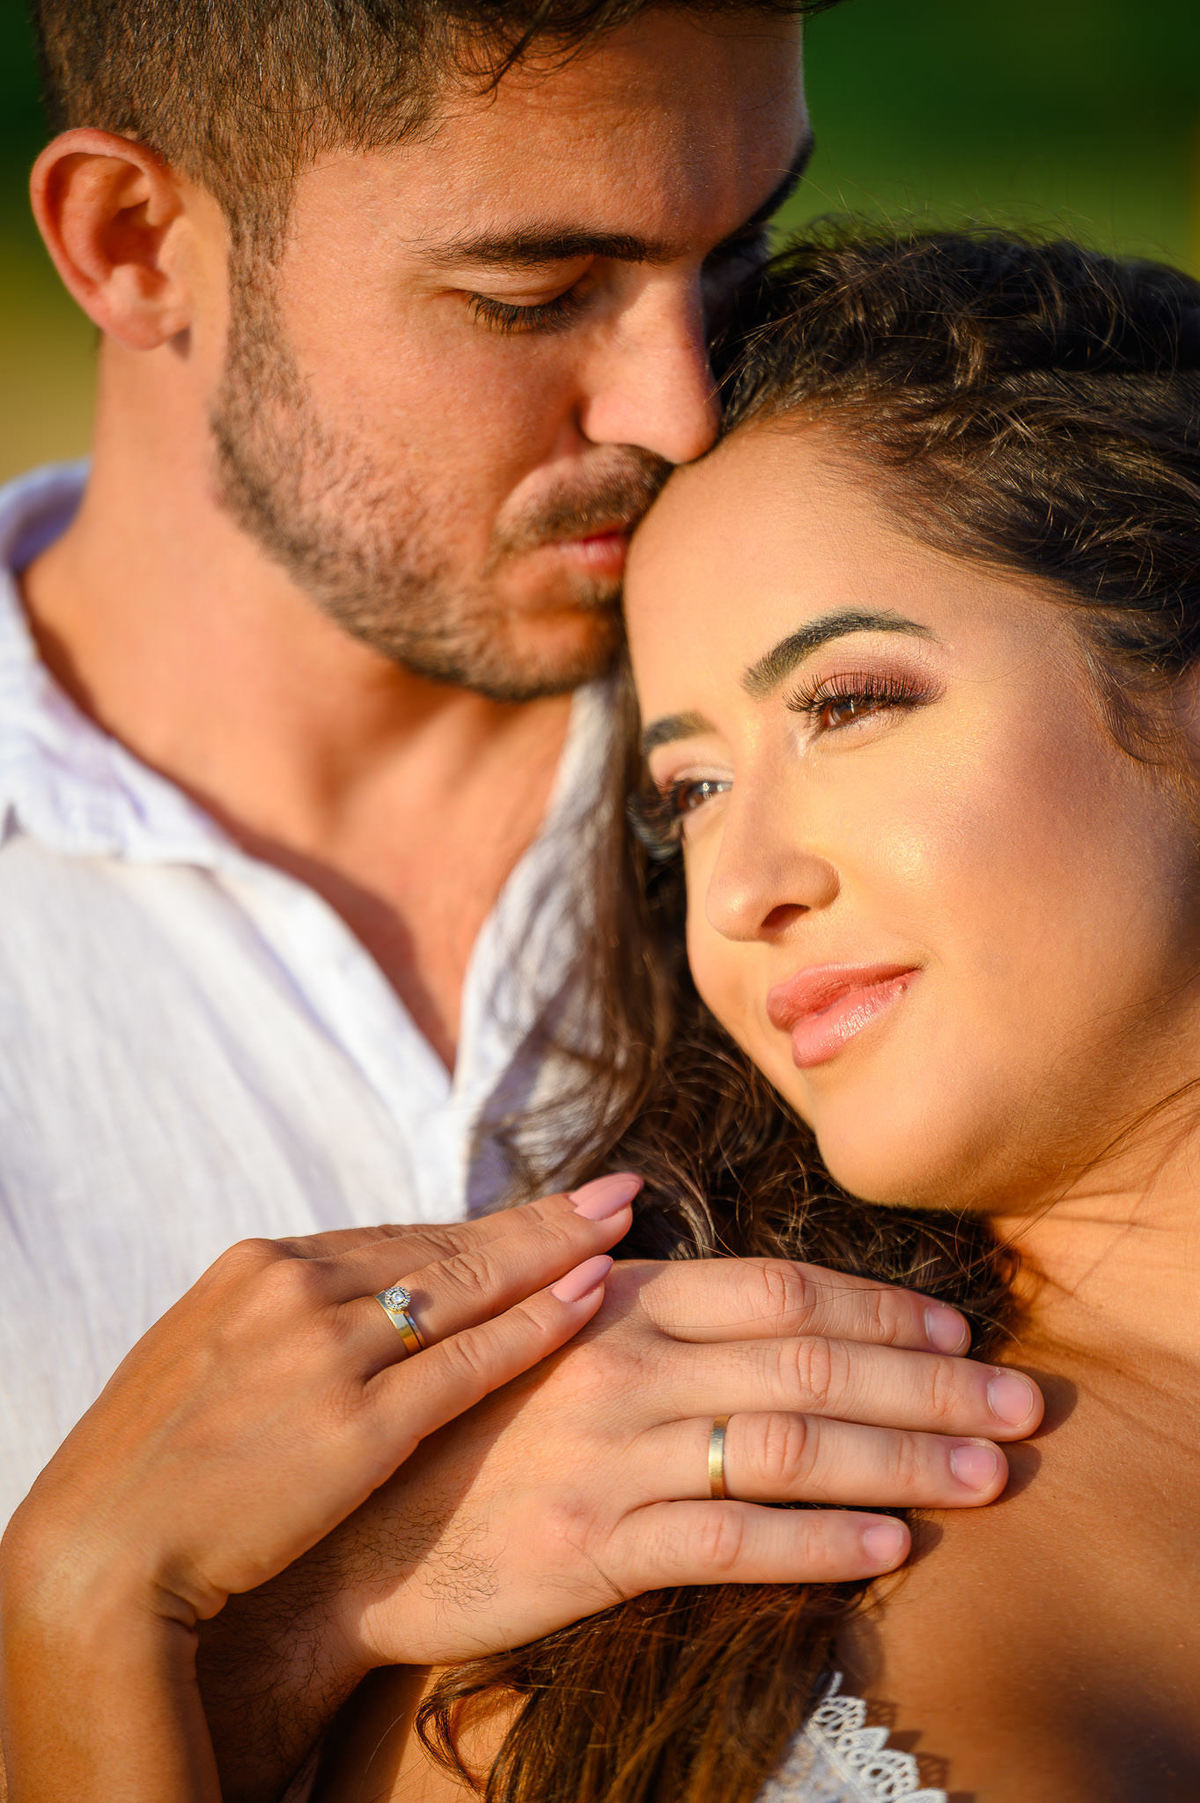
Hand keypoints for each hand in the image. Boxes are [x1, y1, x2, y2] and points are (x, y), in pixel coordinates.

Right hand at [0, 1178, 639, 1802]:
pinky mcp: (355, 1427)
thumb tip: (356, 1307)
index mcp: (257, 1264)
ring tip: (619, 1225)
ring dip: (553, 1254)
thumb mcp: (209, 1358)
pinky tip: (588, 1297)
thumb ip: (285, 1322)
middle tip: (614, 1191)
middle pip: (443, 1247)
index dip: (481, 1228)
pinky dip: (534, 1325)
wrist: (101, 1556)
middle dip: (537, 1221)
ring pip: (466, 1288)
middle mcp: (295, 1290)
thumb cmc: (154, 1469)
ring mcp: (326, 1353)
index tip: (542, 1213)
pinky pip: (467, 1361)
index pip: (395, 1237)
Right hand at [200, 1255, 1040, 1797]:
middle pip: (808, 1359)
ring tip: (987, 1478)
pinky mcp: (592, 1548)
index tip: (955, 1328)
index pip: (775, 1287)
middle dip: (929, 1383)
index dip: (877, 1303)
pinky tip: (887, 1545)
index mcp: (611, 1302)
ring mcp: (608, 1456)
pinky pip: (730, 1544)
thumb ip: (585, 1271)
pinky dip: (820, 1543)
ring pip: (788, 1446)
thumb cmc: (446, 1417)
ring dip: (903, 1460)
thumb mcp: (510, 1322)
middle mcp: (620, 1364)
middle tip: (1019, 1406)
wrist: (344, 1531)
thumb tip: (634, 1207)